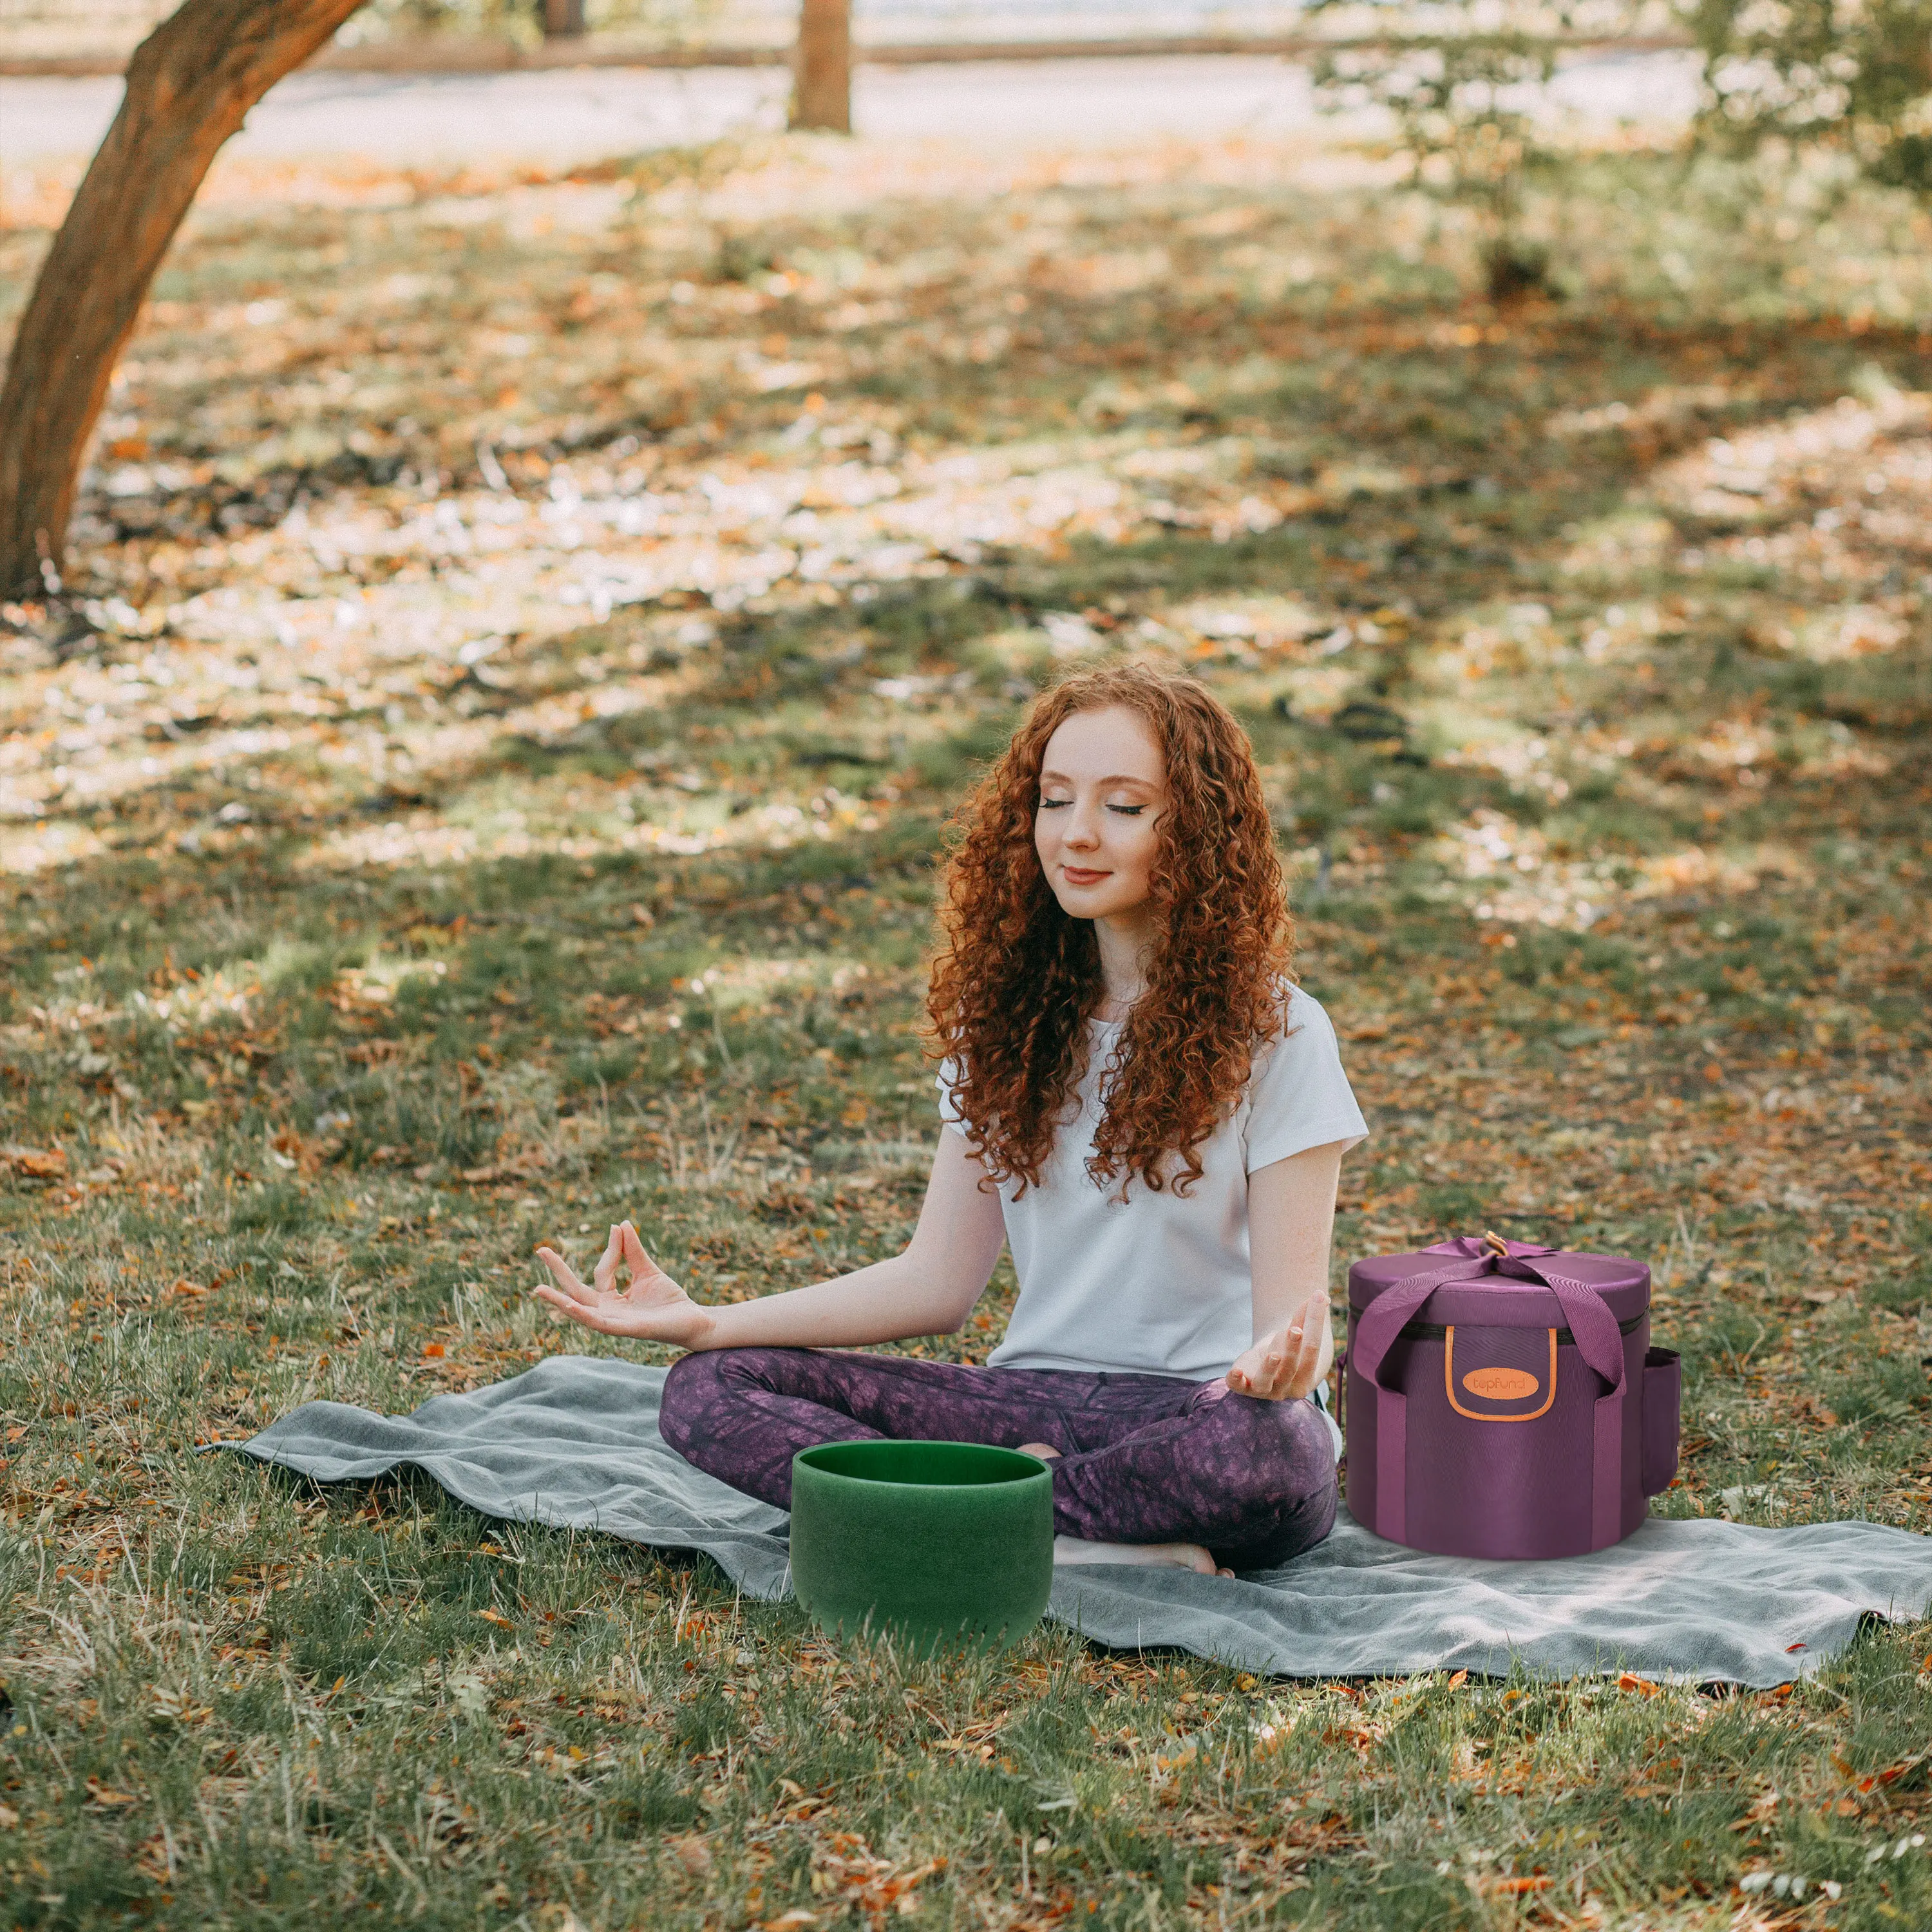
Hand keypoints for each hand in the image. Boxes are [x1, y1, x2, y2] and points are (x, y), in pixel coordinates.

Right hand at [532, 1221, 717, 1347]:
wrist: (694, 1319)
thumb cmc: (670, 1300)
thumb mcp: (647, 1271)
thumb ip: (632, 1251)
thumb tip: (620, 1223)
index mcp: (612, 1299)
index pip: (602, 1271)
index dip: (610, 1248)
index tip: (618, 1228)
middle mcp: (609, 1311)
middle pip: (578, 1291)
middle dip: (559, 1272)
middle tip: (540, 1249)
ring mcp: (615, 1322)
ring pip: (582, 1310)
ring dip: (560, 1300)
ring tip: (539, 1289)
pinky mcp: (625, 1329)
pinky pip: (599, 1322)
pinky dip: (582, 1314)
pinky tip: (568, 1303)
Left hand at [1221, 1301, 1328, 1401]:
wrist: (1266, 1374)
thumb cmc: (1286, 1352)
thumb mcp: (1296, 1336)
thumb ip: (1307, 1318)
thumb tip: (1322, 1296)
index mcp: (1306, 1375)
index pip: (1312, 1349)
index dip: (1315, 1324)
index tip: (1318, 1298)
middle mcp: (1287, 1386)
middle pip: (1291, 1366)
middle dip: (1292, 1348)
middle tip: (1294, 1330)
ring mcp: (1264, 1389)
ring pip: (1267, 1381)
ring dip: (1269, 1368)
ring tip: (1273, 1355)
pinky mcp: (1243, 1387)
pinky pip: (1239, 1386)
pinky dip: (1237, 1380)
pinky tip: (1236, 1371)